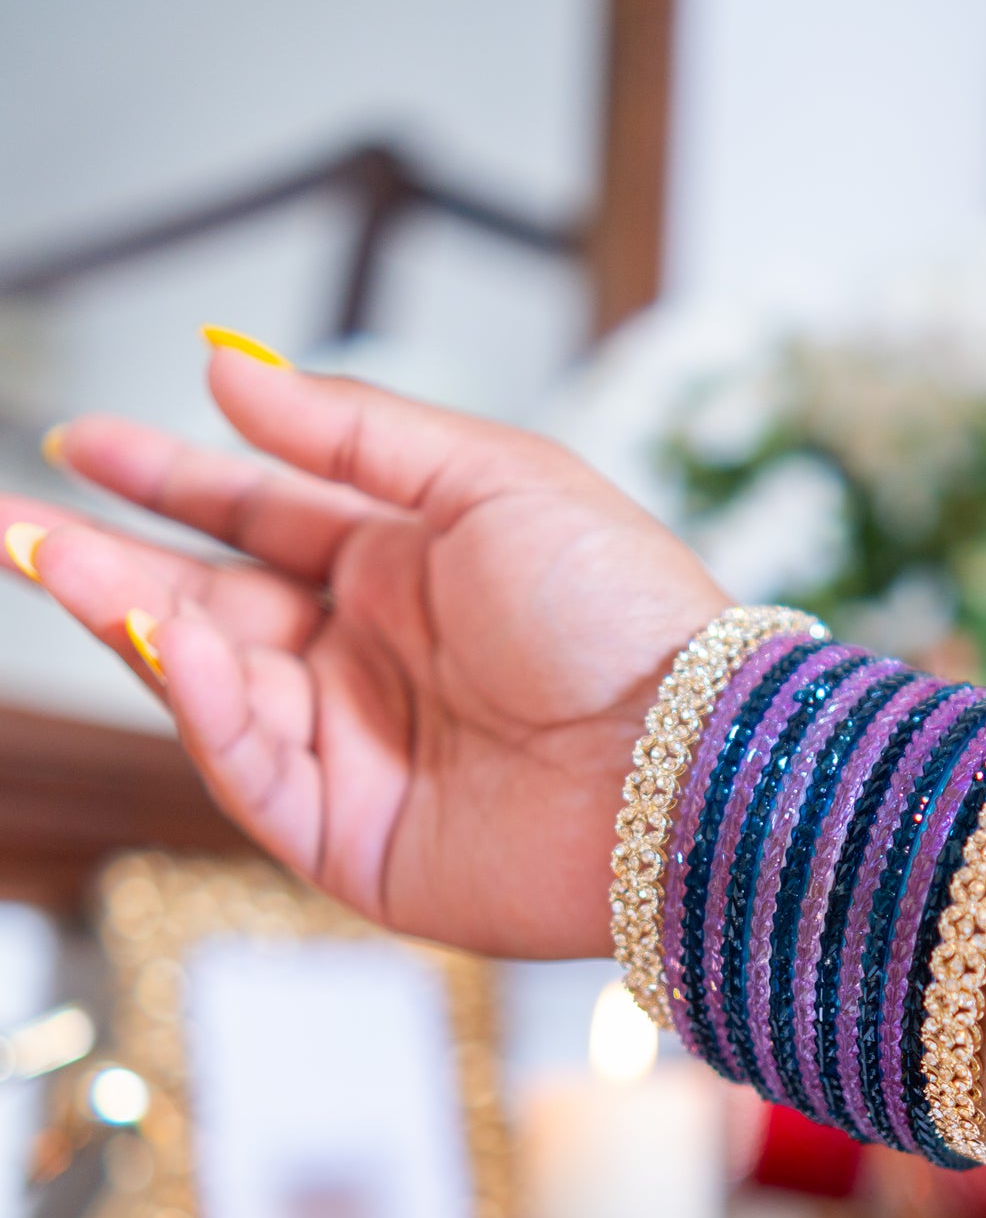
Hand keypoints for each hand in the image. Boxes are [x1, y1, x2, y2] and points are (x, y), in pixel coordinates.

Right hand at [2, 349, 723, 957]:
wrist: (687, 756)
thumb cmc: (619, 612)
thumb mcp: (487, 478)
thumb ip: (349, 434)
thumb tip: (227, 372)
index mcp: (410, 571)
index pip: (259, 519)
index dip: (169, 482)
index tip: (83, 444)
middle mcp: (374, 661)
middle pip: (211, 603)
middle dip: (108, 563)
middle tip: (16, 523)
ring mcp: (359, 755)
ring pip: (214, 688)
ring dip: (135, 624)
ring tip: (60, 562)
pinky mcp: (355, 845)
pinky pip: (253, 772)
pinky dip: (208, 709)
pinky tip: (178, 641)